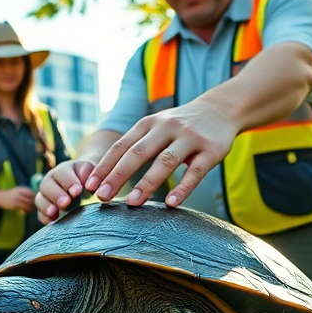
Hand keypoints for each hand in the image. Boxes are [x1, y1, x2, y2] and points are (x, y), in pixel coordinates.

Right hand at [0, 187, 36, 212]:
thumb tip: (35, 197)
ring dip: (30, 208)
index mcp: (20, 189)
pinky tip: (24, 212)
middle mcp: (19, 193)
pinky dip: (25, 211)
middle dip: (32, 203)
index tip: (33, 200)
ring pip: (28, 204)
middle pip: (30, 199)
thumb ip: (25, 192)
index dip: (33, 197)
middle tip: (32, 206)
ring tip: (29, 210)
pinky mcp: (14, 205)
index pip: (31, 193)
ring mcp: (17, 199)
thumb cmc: (10, 194)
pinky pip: (23, 209)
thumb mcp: (17, 190)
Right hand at [35, 160, 95, 224]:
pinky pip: (40, 214)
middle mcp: (52, 181)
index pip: (62, 173)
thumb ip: (96, 181)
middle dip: (56, 194)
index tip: (77, 191)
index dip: (69, 182)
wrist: (89, 189)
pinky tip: (53, 223)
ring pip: (40, 199)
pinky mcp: (45, 210)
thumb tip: (98, 191)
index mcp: (65, 170)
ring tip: (54, 213)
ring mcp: (46, 196)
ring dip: (46, 206)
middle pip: (46, 185)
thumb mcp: (95, 176)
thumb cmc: (93, 181)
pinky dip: (45, 218)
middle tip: (65, 203)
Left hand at [86, 100, 238, 208]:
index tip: (90, 186)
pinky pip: (195, 172)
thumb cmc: (180, 126)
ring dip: (147, 183)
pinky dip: (183, 188)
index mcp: (148, 123)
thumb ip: (136, 145)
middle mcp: (166, 127)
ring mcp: (189, 138)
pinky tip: (171, 203)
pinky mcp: (211, 150)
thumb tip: (106, 177)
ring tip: (132, 203)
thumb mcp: (156, 127)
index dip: (105, 166)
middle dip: (118, 175)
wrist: (221, 109)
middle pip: (138, 153)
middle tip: (102, 197)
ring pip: (165, 162)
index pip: (121, 146)